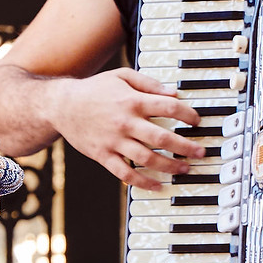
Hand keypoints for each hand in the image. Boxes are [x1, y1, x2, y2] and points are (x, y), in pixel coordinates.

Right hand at [55, 68, 204, 188]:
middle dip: (186, 147)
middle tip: (201, 152)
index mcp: (132, 101)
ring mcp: (114, 142)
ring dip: (170, 166)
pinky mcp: (103, 156)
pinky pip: (126, 174)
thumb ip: (149, 84)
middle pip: (162, 138)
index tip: (197, 121)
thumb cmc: (94, 89)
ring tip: (185, 169)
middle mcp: (125, 123)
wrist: (61, 105)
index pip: (169, 108)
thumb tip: (174, 94)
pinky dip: (143, 182)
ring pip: (147, 159)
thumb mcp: (122, 76)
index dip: (188, 115)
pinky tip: (158, 186)